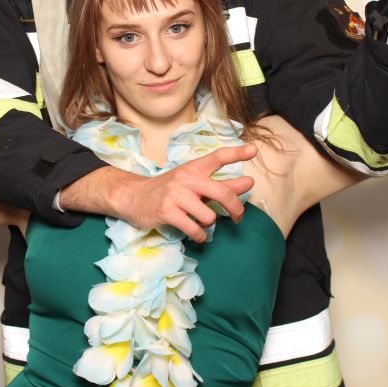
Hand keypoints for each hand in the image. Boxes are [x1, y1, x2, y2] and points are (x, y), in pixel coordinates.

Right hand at [106, 144, 257, 242]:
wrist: (134, 196)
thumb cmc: (169, 190)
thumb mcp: (193, 183)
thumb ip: (220, 184)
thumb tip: (248, 183)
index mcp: (193, 168)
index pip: (217, 157)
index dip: (236, 153)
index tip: (253, 150)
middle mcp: (186, 178)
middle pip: (222, 193)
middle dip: (236, 208)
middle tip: (238, 217)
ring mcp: (176, 195)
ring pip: (209, 216)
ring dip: (208, 224)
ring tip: (200, 222)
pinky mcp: (167, 212)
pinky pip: (195, 229)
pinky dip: (199, 236)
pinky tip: (196, 233)